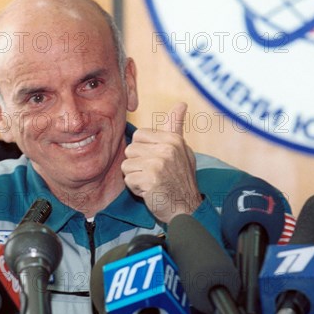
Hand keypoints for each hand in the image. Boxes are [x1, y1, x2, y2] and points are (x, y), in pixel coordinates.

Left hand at [122, 102, 201, 222]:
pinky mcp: (150, 179)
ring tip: (151, 182)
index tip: (155, 161)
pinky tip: (149, 191)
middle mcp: (167, 149)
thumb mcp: (182, 150)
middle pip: (130, 150)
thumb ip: (175, 127)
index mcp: (173, 139)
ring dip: (135, 177)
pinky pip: (128, 179)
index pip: (139, 135)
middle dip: (137, 164)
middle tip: (153, 174)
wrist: (186, 208)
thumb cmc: (181, 180)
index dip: (142, 150)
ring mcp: (159, 164)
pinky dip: (136, 188)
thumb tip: (180, 104)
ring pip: (127, 165)